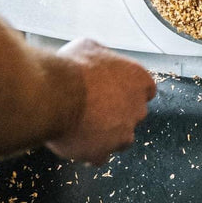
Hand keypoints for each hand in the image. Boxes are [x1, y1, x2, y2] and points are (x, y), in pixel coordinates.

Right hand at [46, 37, 156, 163]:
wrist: (55, 95)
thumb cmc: (71, 68)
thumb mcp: (88, 47)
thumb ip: (101, 57)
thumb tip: (96, 58)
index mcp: (139, 80)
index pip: (146, 90)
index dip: (129, 91)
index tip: (114, 91)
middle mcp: (137, 108)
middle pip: (133, 115)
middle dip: (118, 113)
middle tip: (93, 107)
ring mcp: (122, 133)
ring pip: (120, 138)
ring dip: (106, 134)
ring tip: (82, 125)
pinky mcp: (103, 153)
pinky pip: (99, 156)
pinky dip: (89, 151)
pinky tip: (74, 140)